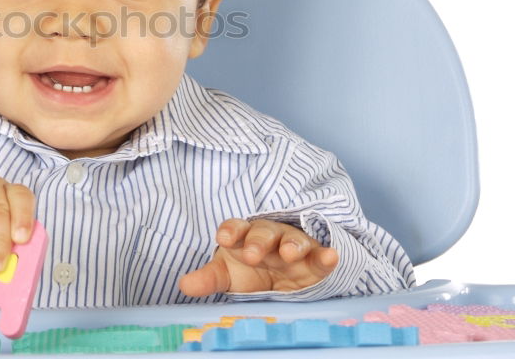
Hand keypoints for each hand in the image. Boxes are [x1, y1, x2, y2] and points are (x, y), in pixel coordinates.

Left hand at [178, 218, 338, 296]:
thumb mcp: (228, 275)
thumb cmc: (250, 271)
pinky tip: (331, 256)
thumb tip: (183, 285)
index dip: (230, 231)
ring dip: (292, 244)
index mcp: (244, 237)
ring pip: (293, 240)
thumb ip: (208, 279)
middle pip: (263, 232)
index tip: (223, 238)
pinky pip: (321, 255)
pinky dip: (326, 256)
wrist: (284, 278)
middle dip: (258, 241)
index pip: (235, 228)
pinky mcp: (315, 260)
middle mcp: (269, 237)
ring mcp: (294, 246)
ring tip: (289, 254)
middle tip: (251, 254)